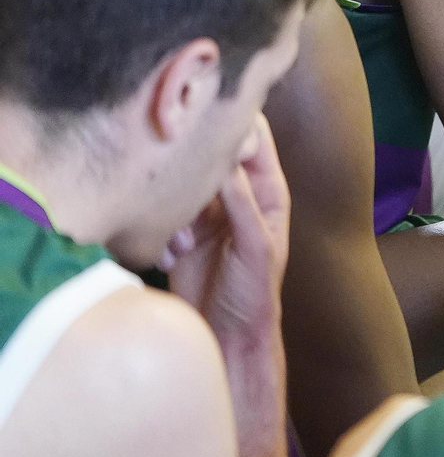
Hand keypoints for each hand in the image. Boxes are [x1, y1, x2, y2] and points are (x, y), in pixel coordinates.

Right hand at [164, 117, 290, 345]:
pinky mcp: (179, 233)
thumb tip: (228, 153)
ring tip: (184, 243)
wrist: (227, 339)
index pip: (253, 140)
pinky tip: (171, 258)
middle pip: (211, 155)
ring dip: (175, 208)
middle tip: (175, 174)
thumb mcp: (255, 246)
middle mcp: (237, 195)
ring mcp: (206, 213)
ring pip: (182, 183)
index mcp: (267, 191)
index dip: (233, 122)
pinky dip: (163, 232)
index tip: (205, 118)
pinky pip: (162, 213)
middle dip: (193, 165)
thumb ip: (242, 201)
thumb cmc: (253, 294)